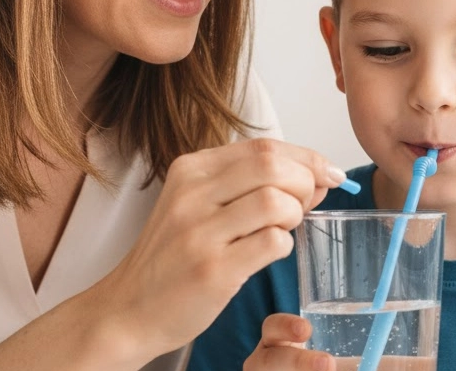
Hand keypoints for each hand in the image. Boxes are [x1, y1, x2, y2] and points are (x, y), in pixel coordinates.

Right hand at [82, 138, 344, 364]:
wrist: (128, 308)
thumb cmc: (174, 256)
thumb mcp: (200, 204)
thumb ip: (251, 184)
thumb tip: (317, 175)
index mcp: (191, 169)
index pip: (264, 146)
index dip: (306, 158)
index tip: (327, 173)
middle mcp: (192, 194)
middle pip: (273, 166)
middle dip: (305, 183)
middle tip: (305, 205)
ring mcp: (199, 232)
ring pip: (276, 202)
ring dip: (295, 216)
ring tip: (281, 230)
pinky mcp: (212, 270)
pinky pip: (272, 243)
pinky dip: (283, 246)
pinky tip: (267, 253)